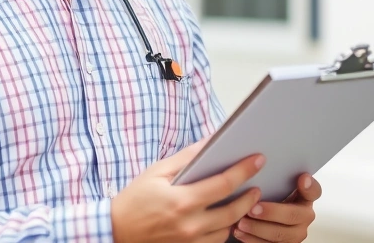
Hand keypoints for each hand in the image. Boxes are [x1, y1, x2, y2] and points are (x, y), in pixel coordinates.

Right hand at [111, 139, 264, 242]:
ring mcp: (190, 242)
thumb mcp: (157, 172)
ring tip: (241, 202)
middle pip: (233, 211)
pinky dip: (222, 230)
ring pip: (227, 230)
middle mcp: (189, 225)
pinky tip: (223, 219)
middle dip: (249, 197)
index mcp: (182, 201)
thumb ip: (187, 158)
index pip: (223, 184)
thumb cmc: (135, 200)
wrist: (116, 231)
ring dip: (237, 215)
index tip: (257, 160)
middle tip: (256, 186)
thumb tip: (210, 141)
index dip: (244, 170)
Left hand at [232, 173, 320, 242]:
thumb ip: (272, 177)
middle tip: (253, 207)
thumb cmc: (263, 200)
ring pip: (280, 234)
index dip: (309, 186)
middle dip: (272, 212)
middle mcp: (303, 217)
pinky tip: (239, 232)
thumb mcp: (271, 187)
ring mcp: (294, 234)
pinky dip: (252, 239)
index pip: (314, 191)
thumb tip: (255, 160)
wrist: (259, 222)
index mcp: (303, 199)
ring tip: (241, 221)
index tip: (302, 178)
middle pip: (293, 215)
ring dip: (258, 228)